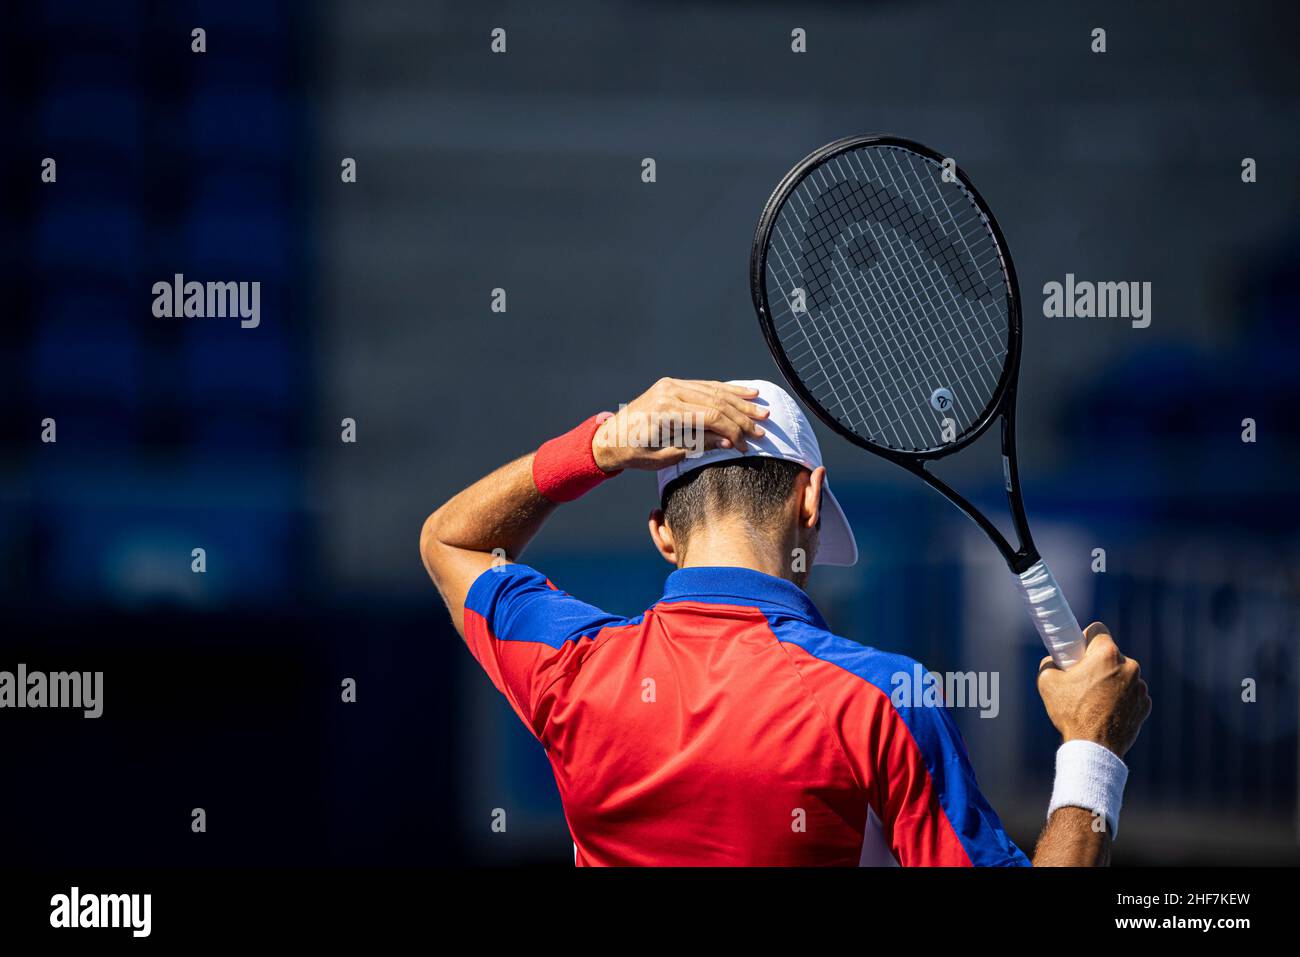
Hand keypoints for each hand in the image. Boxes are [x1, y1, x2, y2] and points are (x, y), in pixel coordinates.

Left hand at [592, 378, 768, 471]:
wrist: (610, 437)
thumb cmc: (635, 453)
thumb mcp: (664, 458)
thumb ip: (695, 447)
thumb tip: (726, 442)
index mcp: (665, 411)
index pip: (709, 417)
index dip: (732, 431)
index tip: (745, 446)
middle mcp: (669, 392)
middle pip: (715, 402)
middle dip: (741, 418)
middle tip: (762, 430)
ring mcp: (671, 385)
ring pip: (714, 391)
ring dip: (741, 402)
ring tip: (762, 411)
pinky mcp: (673, 385)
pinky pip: (706, 386)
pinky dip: (727, 390)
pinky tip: (748, 392)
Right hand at [1037, 622, 1150, 756]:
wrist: (1094, 748)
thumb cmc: (1070, 713)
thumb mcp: (1047, 681)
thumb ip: (1051, 662)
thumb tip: (1056, 659)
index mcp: (1107, 655)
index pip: (1097, 630)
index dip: (1084, 639)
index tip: (1078, 653)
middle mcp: (1129, 666)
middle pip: (1110, 654)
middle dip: (1096, 664)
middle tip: (1081, 681)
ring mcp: (1140, 687)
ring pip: (1121, 674)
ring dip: (1109, 682)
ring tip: (1092, 702)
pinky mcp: (1145, 705)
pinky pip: (1130, 693)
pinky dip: (1120, 698)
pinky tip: (1105, 712)